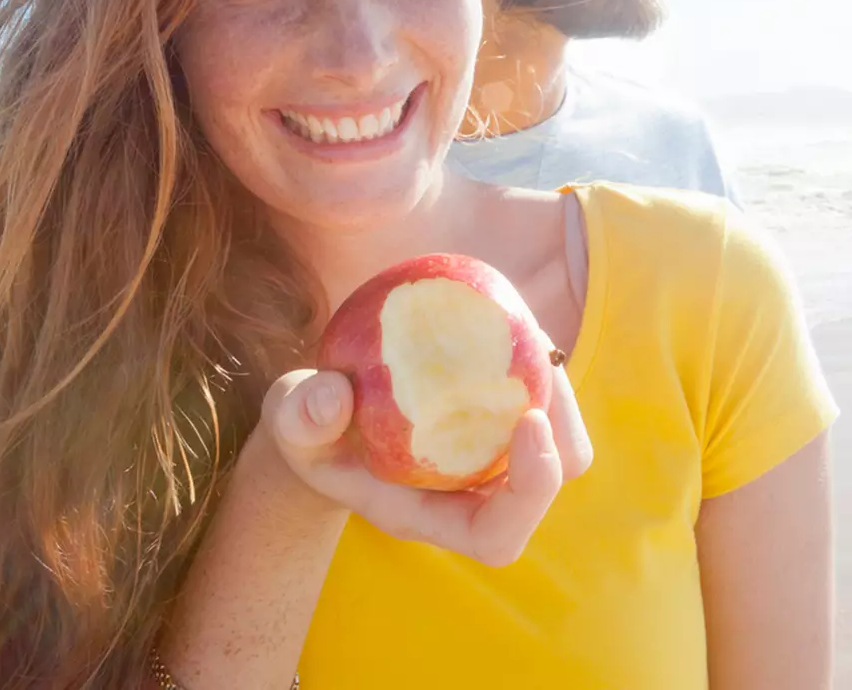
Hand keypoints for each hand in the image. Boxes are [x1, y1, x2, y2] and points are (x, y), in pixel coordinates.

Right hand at [258, 363, 591, 566]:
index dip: (530, 490)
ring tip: (526, 332)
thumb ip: (300, 415)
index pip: (498, 535)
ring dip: (556, 388)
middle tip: (537, 356)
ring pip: (558, 438)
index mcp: (431, 516)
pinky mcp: (497, 420)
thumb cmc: (307, 429)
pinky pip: (538, 397)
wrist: (323, 420)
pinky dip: (534, 363)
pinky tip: (508, 316)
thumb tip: (333, 397)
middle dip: (562, 426)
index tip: (529, 422)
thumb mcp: (289, 420)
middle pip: (552, 481)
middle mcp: (472, 495)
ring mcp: (490, 459)